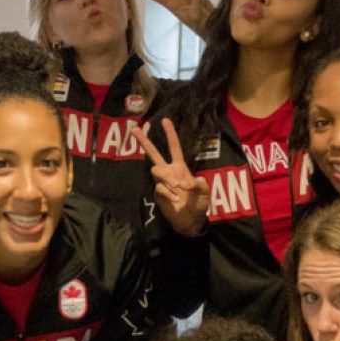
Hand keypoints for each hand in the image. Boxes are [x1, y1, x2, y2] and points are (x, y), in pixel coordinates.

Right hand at [133, 118, 208, 235]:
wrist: (191, 220)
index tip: (165, 120)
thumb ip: (199, 185)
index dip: (170, 134)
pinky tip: (176, 199)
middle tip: (134, 129)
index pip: (174, 147)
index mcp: (180, 168)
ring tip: (177, 187)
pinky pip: (159, 187)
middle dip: (144, 142)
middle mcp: (169, 172)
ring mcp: (162, 182)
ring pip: (156, 169)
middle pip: (154, 154)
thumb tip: (188, 181)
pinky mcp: (158, 194)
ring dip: (167, 176)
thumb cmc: (199, 203)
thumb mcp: (204, 192)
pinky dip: (169, 193)